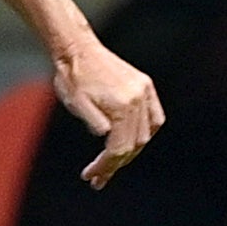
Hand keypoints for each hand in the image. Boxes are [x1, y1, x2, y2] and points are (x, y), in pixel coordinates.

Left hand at [53, 38, 164, 187]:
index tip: (91, 177)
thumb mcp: (76, 103)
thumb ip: (93, 121)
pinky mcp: (145, 85)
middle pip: (135, 144)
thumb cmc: (72, 77)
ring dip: (130, 151)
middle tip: (98, 177)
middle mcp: (138, 98)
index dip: (106, 166)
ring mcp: (144, 91)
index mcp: (121, 104)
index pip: (120, 147)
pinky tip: (133, 143)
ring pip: (146, 134)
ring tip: (112, 164)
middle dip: (116, 163)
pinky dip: (146, 134)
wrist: (76, 48)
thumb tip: (108, 139)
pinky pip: (154, 118)